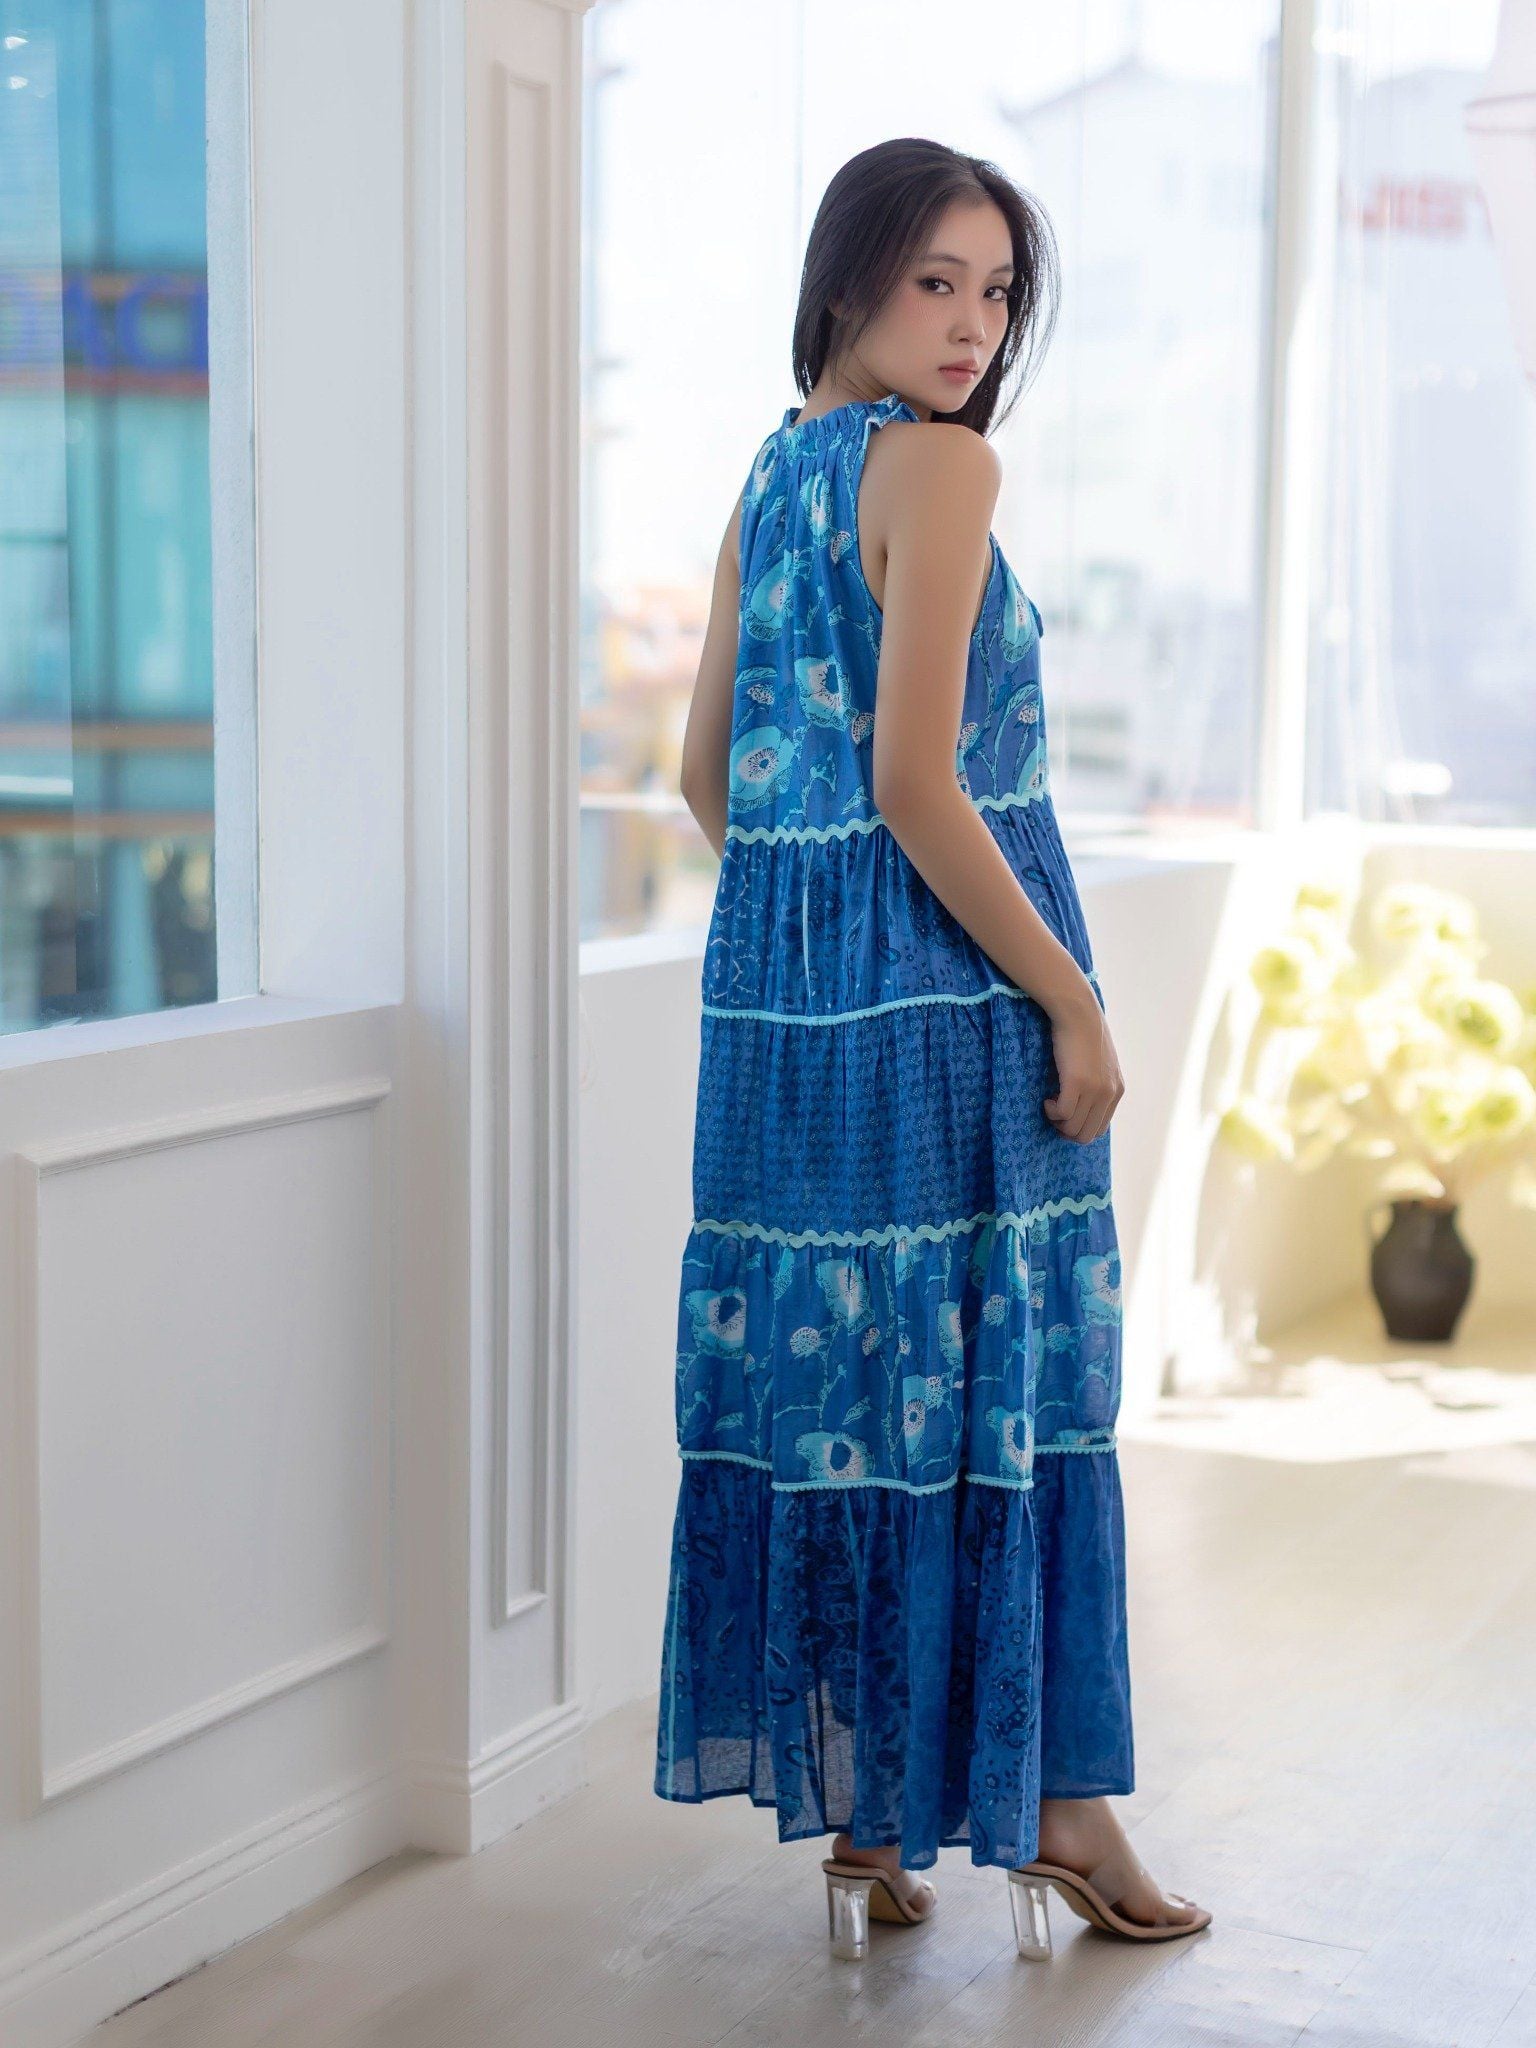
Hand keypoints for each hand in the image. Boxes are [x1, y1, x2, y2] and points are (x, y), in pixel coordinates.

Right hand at [1043, 988, 1124, 1142]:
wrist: (1079, 1013)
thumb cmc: (1083, 1034)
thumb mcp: (1100, 1064)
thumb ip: (1098, 1084)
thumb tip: (1082, 1105)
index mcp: (1117, 1090)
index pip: (1099, 1128)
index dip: (1079, 1128)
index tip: (1065, 1115)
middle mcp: (1109, 1093)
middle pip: (1086, 1134)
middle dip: (1067, 1131)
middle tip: (1054, 1114)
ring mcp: (1094, 1090)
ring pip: (1073, 1128)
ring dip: (1057, 1122)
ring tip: (1050, 1103)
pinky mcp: (1077, 1083)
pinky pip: (1062, 1114)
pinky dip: (1051, 1112)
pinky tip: (1047, 1099)